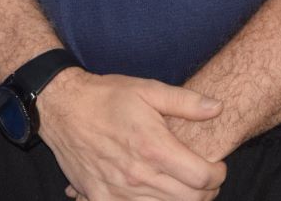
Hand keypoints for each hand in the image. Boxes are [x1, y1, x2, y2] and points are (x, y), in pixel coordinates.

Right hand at [37, 69, 226, 200]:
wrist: (62, 107)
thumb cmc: (106, 97)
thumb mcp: (147, 90)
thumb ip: (186, 102)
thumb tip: (217, 108)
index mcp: (154, 147)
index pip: (202, 177)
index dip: (218, 174)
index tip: (216, 166)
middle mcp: (139, 175)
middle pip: (190, 199)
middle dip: (205, 191)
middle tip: (203, 177)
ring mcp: (119, 191)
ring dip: (180, 200)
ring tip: (180, 184)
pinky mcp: (101, 198)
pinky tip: (152, 193)